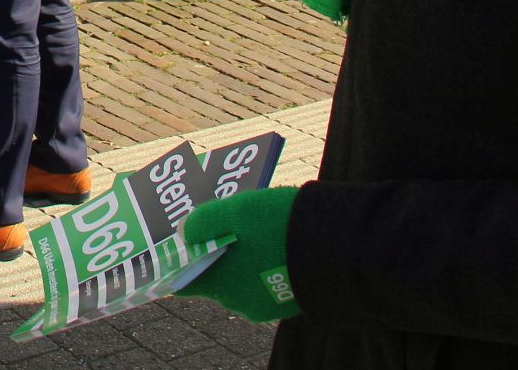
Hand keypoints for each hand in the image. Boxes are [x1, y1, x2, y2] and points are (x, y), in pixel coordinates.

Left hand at [176, 186, 299, 322]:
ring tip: (256, 230)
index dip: (183, 260)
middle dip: (219, 253)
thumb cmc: (278, 227)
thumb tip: (183, 232)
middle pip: (217, 276)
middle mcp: (238, 302)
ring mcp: (264, 306)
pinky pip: (266, 283)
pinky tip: (276, 244)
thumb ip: (204, 221)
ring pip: (243, 279)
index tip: (184, 243)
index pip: (186, 281)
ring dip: (245, 259)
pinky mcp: (288, 303)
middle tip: (227, 225)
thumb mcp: (235, 211)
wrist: (334, 247)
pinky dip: (265, 267)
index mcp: (220, 284)